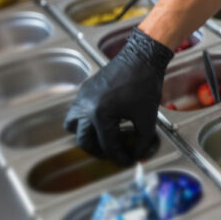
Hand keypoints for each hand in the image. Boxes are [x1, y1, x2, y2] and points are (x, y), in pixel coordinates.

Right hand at [64, 28, 172, 164]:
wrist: (142, 58)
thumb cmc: (145, 84)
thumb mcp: (147, 118)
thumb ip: (142, 141)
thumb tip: (138, 155)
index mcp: (100, 114)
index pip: (107, 145)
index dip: (120, 157)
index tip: (128, 161)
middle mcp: (86, 106)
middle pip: (84, 140)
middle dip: (100, 151)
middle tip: (115, 153)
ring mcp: (83, 97)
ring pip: (73, 125)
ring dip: (85, 135)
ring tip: (103, 139)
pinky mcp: (85, 90)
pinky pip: (78, 110)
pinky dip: (86, 120)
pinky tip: (105, 121)